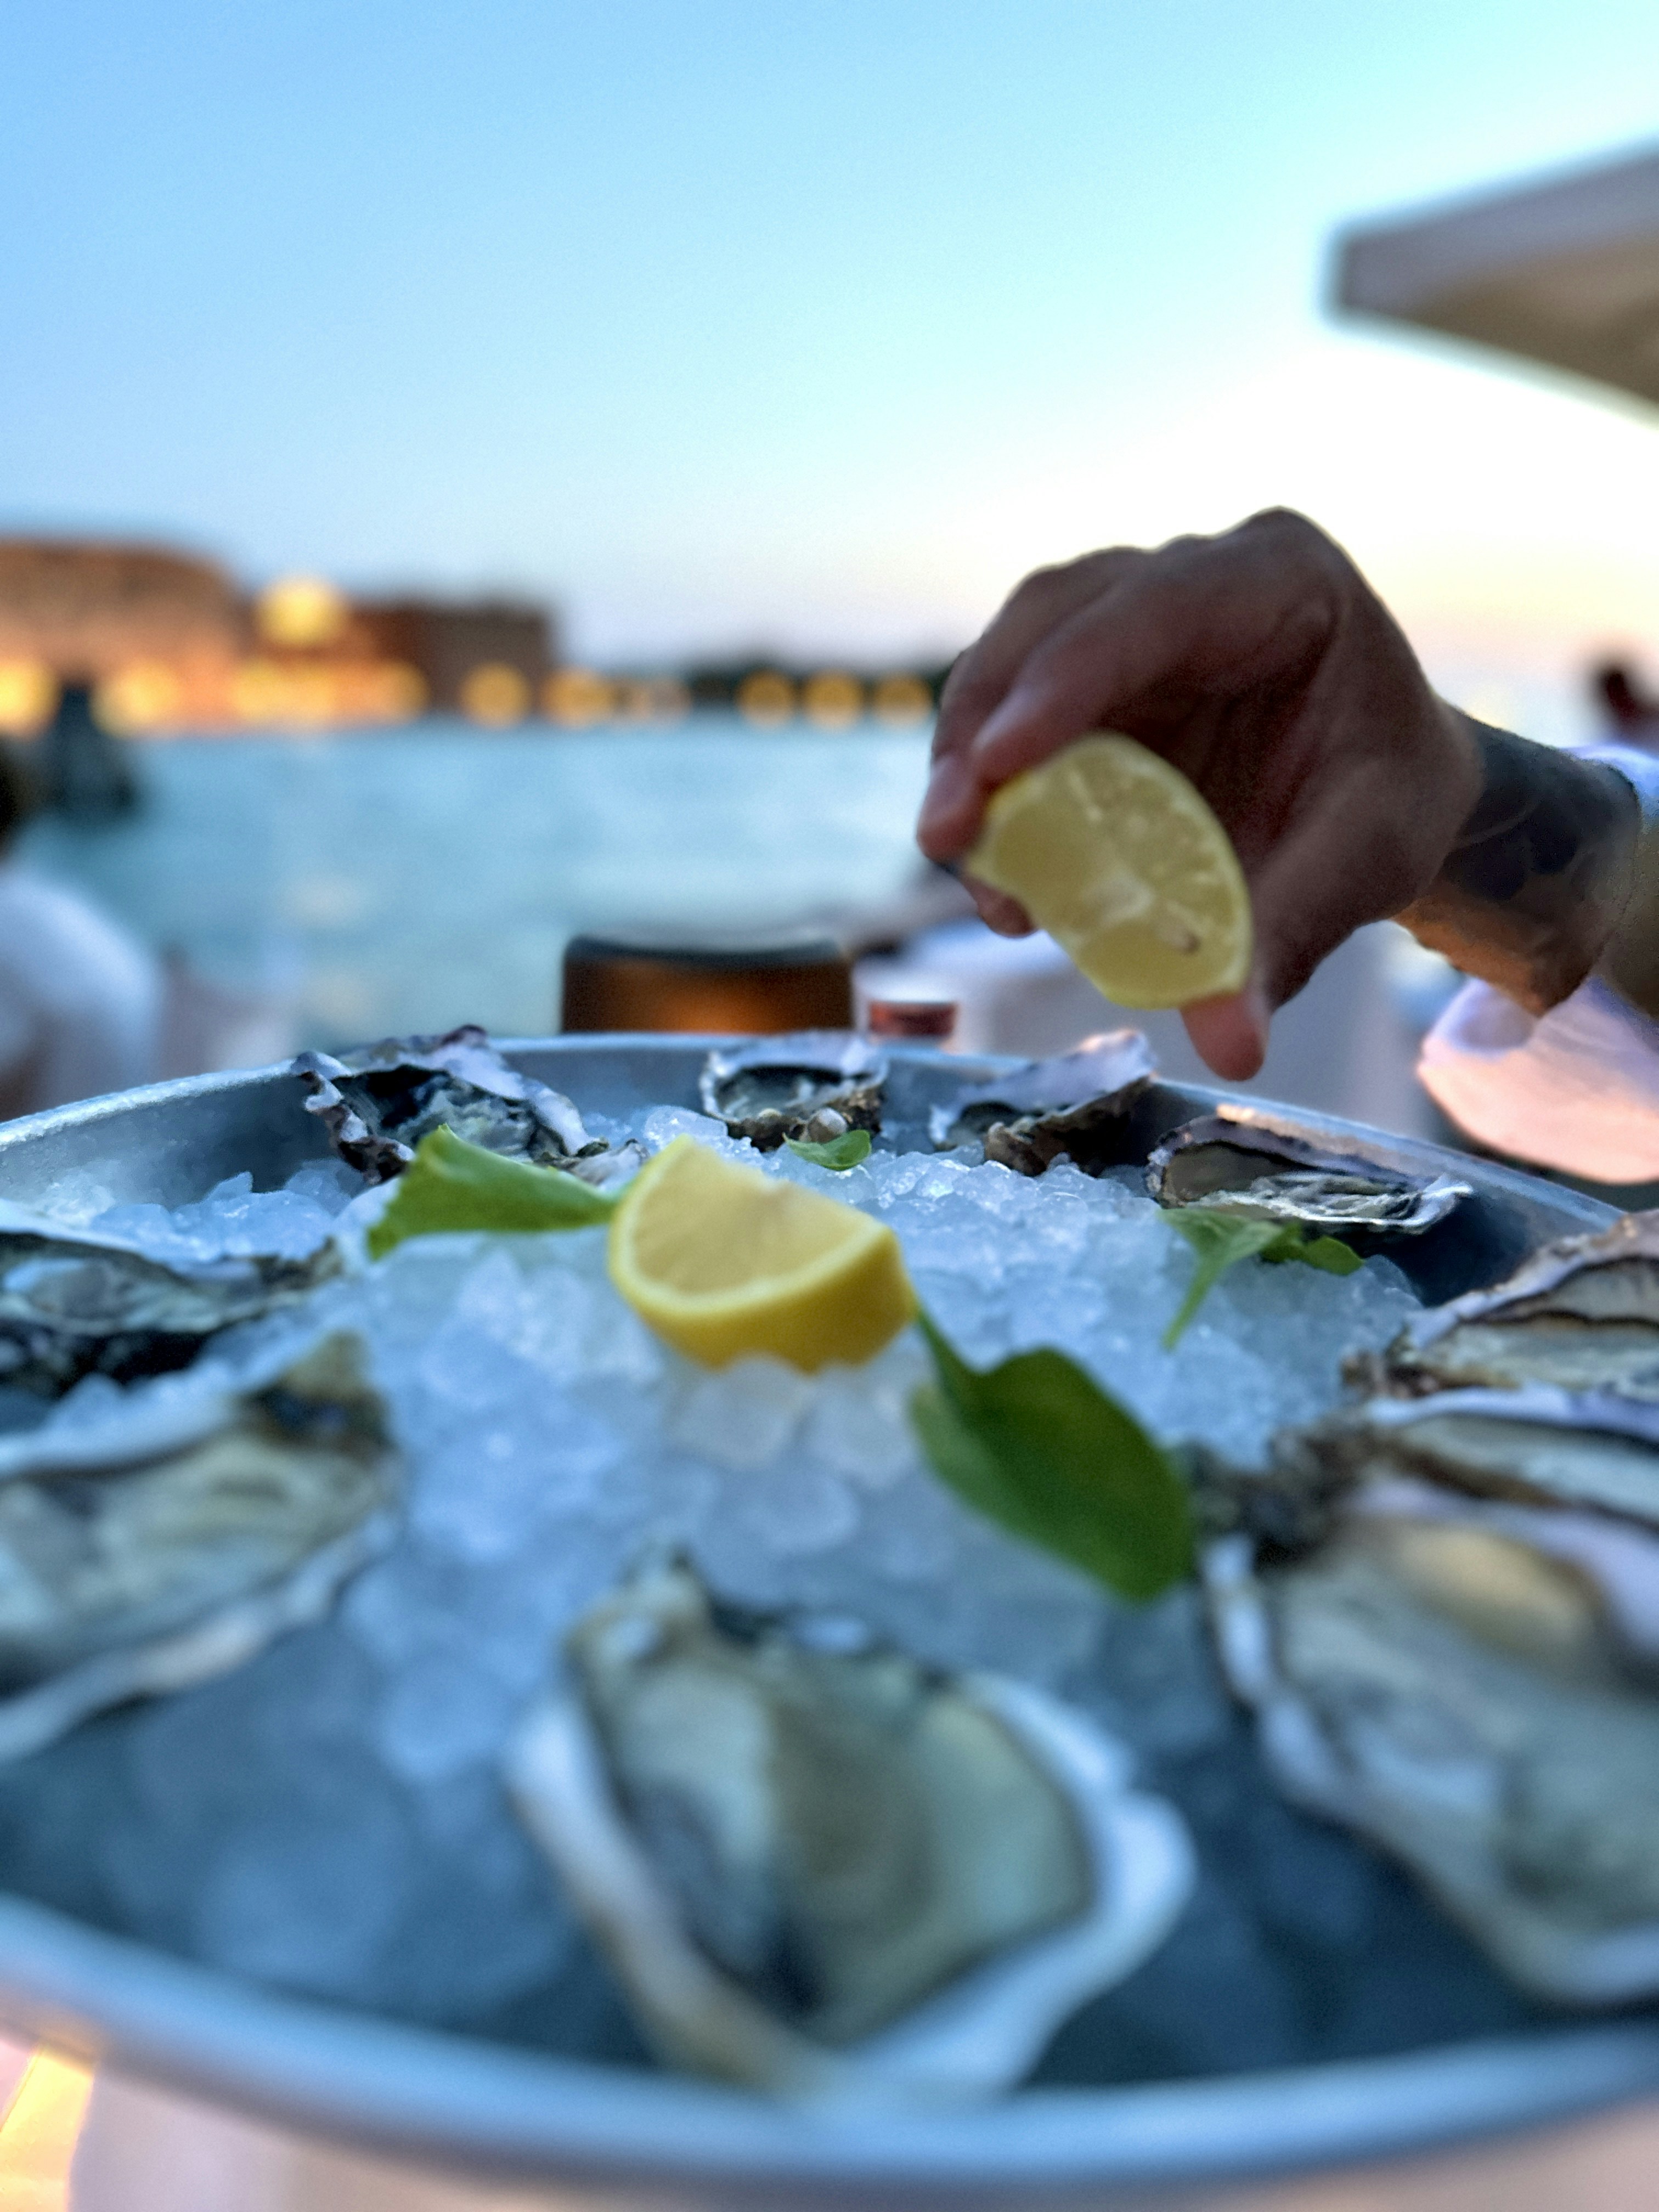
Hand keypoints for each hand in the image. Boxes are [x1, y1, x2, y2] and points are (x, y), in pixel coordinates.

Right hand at [917, 509, 1482, 1079]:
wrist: (1390, 783)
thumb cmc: (1389, 799)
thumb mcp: (1366, 859)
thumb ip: (1290, 936)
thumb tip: (1229, 1048)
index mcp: (1281, 578)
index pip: (1154, 607)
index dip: (1063, 679)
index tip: (994, 763)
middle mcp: (1193, 574)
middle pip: (1054, 618)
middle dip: (985, 723)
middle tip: (946, 833)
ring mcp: (1130, 615)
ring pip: (1016, 655)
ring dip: (967, 755)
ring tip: (957, 856)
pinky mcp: (1088, 673)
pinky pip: (1012, 708)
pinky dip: (987, 781)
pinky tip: (988, 858)